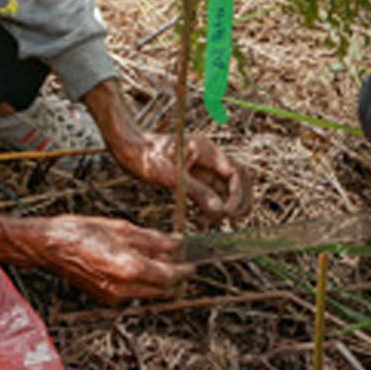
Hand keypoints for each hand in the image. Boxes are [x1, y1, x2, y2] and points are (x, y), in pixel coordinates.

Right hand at [0, 214, 192, 303]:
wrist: (49, 246)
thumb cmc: (80, 231)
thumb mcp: (121, 228)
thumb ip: (152, 240)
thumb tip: (176, 243)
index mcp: (130, 269)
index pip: (170, 277)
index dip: (185, 270)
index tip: (192, 262)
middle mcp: (125, 288)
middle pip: (162, 289)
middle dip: (173, 276)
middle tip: (179, 260)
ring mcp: (114, 296)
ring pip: (148, 292)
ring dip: (157, 279)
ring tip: (156, 258)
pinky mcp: (105, 298)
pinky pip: (132, 292)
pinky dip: (140, 281)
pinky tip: (134, 263)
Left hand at [110, 128, 254, 222]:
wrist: (129, 147)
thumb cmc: (146, 156)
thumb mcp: (170, 176)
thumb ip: (197, 192)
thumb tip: (220, 211)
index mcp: (207, 150)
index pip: (236, 172)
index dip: (237, 194)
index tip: (227, 212)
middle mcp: (210, 157)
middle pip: (239, 178)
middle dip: (241, 200)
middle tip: (232, 219)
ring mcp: (204, 166)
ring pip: (228, 187)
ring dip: (229, 205)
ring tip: (219, 222)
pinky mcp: (195, 176)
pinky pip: (213, 192)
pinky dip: (214, 206)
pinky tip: (206, 220)